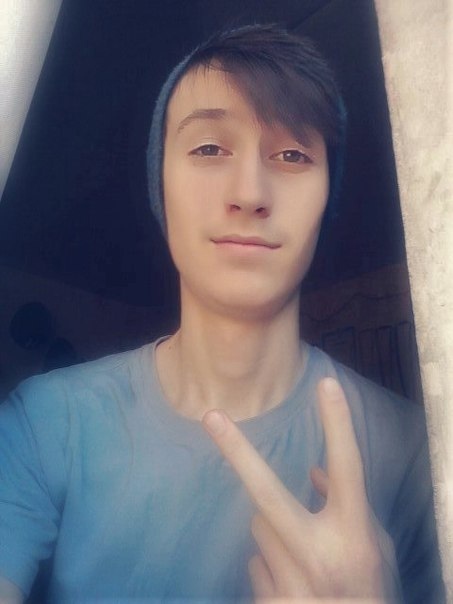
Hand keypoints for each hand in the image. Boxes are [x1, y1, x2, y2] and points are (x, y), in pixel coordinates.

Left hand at [202, 377, 400, 601]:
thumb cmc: (372, 587)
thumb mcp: (376, 545)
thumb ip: (347, 506)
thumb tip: (315, 472)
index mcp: (353, 534)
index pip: (346, 468)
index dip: (338, 425)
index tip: (326, 384)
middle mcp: (319, 555)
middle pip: (268, 493)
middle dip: (237, 451)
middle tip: (210, 417)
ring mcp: (292, 581)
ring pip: (259, 525)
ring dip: (274, 530)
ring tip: (302, 558)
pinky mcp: (272, 601)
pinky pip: (254, 562)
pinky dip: (270, 563)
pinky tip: (294, 580)